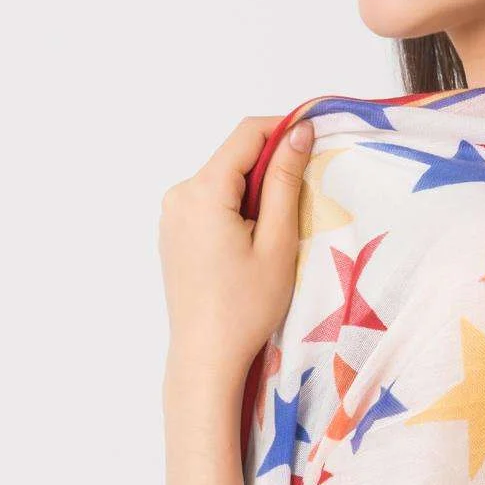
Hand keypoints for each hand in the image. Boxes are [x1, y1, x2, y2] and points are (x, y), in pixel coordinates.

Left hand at [158, 114, 313, 382]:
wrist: (206, 354)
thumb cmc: (246, 306)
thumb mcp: (277, 241)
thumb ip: (286, 181)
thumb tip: (298, 131)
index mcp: (203, 191)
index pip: (247, 134)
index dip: (284, 129)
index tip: (314, 142)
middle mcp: (179, 194)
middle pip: (234, 158)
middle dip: (269, 170)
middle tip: (298, 206)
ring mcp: (171, 214)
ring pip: (223, 181)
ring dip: (253, 193)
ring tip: (272, 237)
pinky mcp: (172, 232)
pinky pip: (209, 203)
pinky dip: (234, 210)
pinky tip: (248, 248)